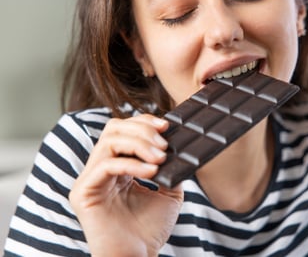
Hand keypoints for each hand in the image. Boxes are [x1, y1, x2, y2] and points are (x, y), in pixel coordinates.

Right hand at [69, 114, 182, 255]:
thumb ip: (171, 168)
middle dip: (142, 131)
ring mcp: (90, 179)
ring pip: (109, 141)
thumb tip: (180, 147)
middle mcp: (101, 169)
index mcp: (118, 166)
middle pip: (113, 128)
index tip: (167, 125)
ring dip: (139, 144)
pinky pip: (105, 165)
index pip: (124, 130)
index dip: (144, 122)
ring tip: (160, 158)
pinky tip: (152, 171)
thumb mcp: (169, 192)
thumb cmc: (150, 229)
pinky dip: (132, 164)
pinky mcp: (82, 192)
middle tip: (164, 145)